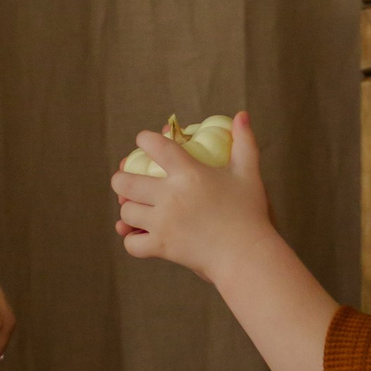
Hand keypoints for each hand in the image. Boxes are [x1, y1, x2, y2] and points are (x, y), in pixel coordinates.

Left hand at [112, 111, 274, 280]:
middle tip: (124, 180)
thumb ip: (244, 142)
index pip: (156, 146)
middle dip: (120, 179)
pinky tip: (139, 235)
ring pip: (126, 212)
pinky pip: (132, 244)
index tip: (143, 140)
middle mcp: (170, 196)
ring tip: (135, 208)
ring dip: (128, 209)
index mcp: (189, 173)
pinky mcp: (162, 247)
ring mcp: (163, 223)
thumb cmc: (250, 213)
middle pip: (124, 182)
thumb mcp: (248, 173)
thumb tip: (241, 115)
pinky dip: (133, 240)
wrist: (248, 255)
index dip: (144, 139)